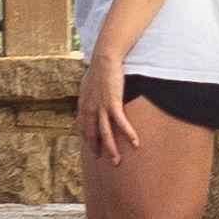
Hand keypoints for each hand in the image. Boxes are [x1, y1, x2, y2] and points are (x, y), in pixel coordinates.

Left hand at [80, 48, 135, 162]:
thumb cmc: (99, 67)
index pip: (83, 126)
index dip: (87, 137)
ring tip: (117, 160)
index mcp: (84, 103)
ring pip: (105, 133)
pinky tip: (136, 143)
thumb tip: (91, 95)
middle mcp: (90, 108)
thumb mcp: (89, 83)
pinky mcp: (113, 103)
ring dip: (112, 148)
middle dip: (96, 147)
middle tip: (101, 159)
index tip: (91, 145)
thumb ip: (90, 92)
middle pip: (92, 133)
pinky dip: (128, 133)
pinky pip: (120, 123)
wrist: (104, 58)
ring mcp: (101, 107)